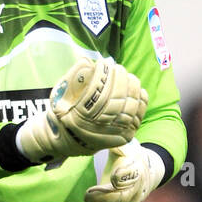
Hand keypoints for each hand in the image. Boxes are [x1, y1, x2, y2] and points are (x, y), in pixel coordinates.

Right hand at [15, 56, 147, 162]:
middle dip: (120, 78)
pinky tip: (137, 90)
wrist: (70, 140)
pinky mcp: (125, 136)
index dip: (102, 74)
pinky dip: (141, 101)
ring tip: (128, 77)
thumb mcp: (60, 95)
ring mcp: (113, 133)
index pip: (97, 90)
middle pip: (118, 97)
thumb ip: (72, 78)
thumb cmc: (65, 113)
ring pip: (131, 105)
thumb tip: (86, 62)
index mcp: (80, 115)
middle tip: (118, 69)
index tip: (102, 64)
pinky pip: (139, 116)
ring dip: (132, 87)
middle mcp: (98, 127)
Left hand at [67, 141, 164, 201]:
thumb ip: (110, 140)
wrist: (145, 172)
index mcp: (135, 169)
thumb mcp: (122, 143)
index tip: (115, 177)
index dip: (125, 176)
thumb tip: (89, 130)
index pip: (133, 174)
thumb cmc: (127, 155)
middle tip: (87, 196)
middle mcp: (133, 190)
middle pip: (121, 198)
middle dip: (104, 199)